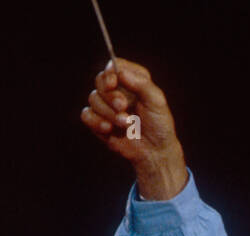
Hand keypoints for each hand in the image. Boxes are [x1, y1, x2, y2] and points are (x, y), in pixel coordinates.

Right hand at [81, 59, 186, 199]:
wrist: (155, 152)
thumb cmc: (159, 125)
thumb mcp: (157, 101)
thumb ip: (141, 84)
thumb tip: (121, 72)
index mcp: (132, 79)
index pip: (114, 65)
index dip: (110, 72)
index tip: (113, 83)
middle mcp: (117, 90)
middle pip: (100, 81)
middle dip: (110, 95)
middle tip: (123, 107)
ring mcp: (107, 105)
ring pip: (93, 99)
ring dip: (109, 113)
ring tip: (126, 124)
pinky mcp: (99, 121)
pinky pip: (86, 115)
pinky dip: (96, 122)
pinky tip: (109, 129)